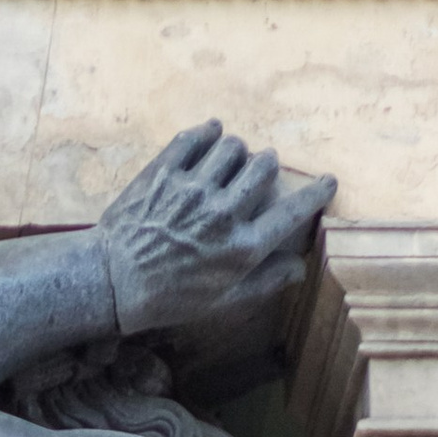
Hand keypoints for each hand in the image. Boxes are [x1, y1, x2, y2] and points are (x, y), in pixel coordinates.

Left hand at [96, 122, 334, 339]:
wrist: (110, 284)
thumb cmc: (167, 300)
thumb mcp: (220, 303)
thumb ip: (263, 283)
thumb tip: (300, 269)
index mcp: (241, 247)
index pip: (293, 211)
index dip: (316, 193)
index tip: (327, 181)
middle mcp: (222, 213)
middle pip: (264, 166)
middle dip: (267, 166)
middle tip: (257, 173)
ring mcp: (192, 190)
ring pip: (233, 146)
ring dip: (236, 151)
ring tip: (228, 161)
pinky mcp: (164, 173)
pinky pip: (195, 137)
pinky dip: (206, 133)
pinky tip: (209, 137)